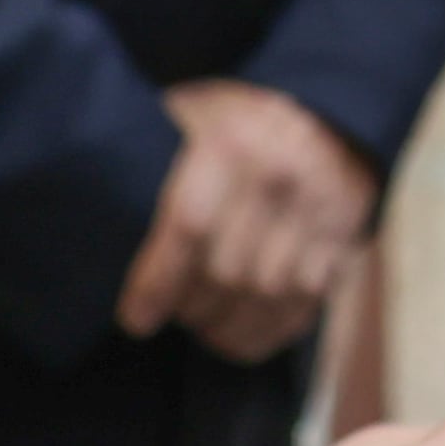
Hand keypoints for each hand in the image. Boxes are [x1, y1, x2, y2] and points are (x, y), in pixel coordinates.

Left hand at [115, 80, 379, 364]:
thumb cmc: (240, 117)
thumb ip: (156, 158)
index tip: (136, 319)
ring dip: (225, 327)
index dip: (159, 283)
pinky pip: (302, 306)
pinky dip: (267, 333)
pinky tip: (239, 335)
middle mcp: (280, 179)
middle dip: (191, 307)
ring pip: (265, 297)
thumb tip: (100, 211)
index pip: (191, 226)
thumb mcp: (194, 113)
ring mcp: (319, 214)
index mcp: (232, 144)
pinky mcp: (344, 242)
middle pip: (227, 272)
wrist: (330, 110)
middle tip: (173, 313)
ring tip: (202, 326)